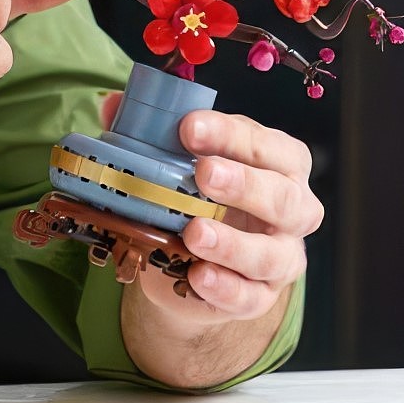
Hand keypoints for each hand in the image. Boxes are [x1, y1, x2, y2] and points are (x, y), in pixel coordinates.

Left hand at [137, 108, 323, 323]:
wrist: (191, 261)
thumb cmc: (199, 193)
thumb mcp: (181, 159)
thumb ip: (152, 132)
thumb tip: (112, 104)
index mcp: (278, 163)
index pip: (268, 145)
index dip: (230, 134)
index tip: (189, 127)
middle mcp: (291, 209)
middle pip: (283, 197)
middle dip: (244, 183)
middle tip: (204, 173)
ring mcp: (281, 256)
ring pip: (272, 254)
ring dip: (233, 243)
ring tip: (194, 232)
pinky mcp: (261, 296)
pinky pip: (250, 298)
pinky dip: (225, 287)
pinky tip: (198, 276)